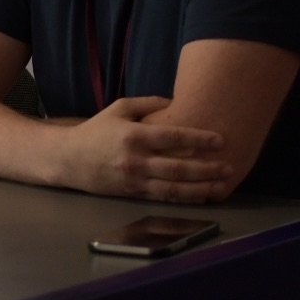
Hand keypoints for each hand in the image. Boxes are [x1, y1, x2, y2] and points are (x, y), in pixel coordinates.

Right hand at [58, 96, 231, 201]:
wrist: (69, 159)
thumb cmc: (96, 131)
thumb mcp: (118, 109)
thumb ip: (147, 103)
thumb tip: (176, 102)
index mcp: (133, 135)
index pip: (173, 137)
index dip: (198, 139)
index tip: (219, 140)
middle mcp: (136, 159)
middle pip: (178, 167)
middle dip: (207, 168)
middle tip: (229, 166)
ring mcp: (135, 179)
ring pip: (175, 187)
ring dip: (202, 187)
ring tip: (222, 185)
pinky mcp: (133, 193)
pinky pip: (164, 197)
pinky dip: (186, 198)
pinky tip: (202, 196)